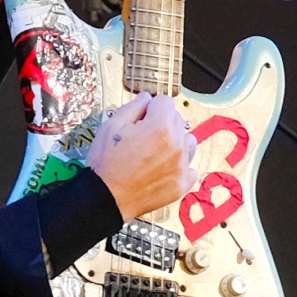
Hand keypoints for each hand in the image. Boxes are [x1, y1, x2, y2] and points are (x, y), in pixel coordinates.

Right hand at [85, 94, 199, 220]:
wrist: (106, 198)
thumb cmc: (107, 164)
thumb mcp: (111, 126)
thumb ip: (133, 107)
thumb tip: (146, 99)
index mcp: (160, 127)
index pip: (165, 101)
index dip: (150, 107)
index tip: (142, 116)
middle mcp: (176, 144)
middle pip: (177, 119)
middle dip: (162, 122)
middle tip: (143, 136)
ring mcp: (181, 165)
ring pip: (188, 141)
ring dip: (175, 141)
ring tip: (154, 151)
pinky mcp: (182, 183)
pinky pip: (189, 166)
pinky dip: (179, 165)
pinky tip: (162, 168)